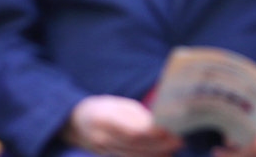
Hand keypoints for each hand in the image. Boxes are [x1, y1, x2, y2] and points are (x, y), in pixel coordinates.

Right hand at [63, 96, 180, 156]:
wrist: (76, 124)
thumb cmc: (100, 109)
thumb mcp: (116, 104)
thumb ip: (137, 115)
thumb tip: (159, 124)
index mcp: (104, 119)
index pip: (132, 131)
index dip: (153, 133)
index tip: (170, 129)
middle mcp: (103, 138)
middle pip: (137, 146)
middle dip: (161, 144)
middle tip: (179, 139)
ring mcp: (106, 152)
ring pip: (136, 156)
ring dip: (158, 153)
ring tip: (174, 146)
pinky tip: (162, 154)